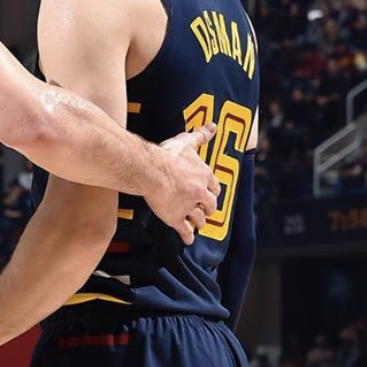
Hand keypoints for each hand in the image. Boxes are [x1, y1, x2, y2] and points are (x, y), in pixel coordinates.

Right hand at [143, 123, 219, 243]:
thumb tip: (213, 126)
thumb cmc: (167, 155)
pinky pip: (184, 230)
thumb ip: (200, 136)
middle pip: (210, 204)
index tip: (212, 193)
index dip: (213, 190)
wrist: (151, 170)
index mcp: (203, 175)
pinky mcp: (175, 217)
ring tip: (198, 225)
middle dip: (209, 208)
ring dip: (199, 222)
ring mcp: (188, 206)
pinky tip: (188, 240)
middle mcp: (199, 193)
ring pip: (199, 218)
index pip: (214, 186)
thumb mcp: (186, 142)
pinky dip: (187, 236)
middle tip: (208, 211)